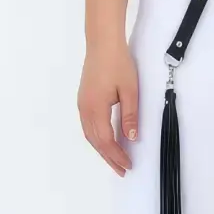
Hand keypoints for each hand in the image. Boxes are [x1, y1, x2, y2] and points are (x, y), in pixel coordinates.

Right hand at [77, 39, 139, 175]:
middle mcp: (85, 109)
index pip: (106, 140)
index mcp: (95, 108)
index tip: (128, 165)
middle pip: (95, 141)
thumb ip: (130, 115)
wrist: (102, 43)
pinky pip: (88, 125)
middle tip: (121, 170)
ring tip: (114, 160)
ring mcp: (82, 104)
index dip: (116, 155)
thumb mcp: (130, 90)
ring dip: (102, 149)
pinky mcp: (83, 99)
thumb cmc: (117, 63)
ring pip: (90, 134)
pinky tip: (106, 140)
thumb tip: (131, 138)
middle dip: (108, 157)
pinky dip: (97, 138)